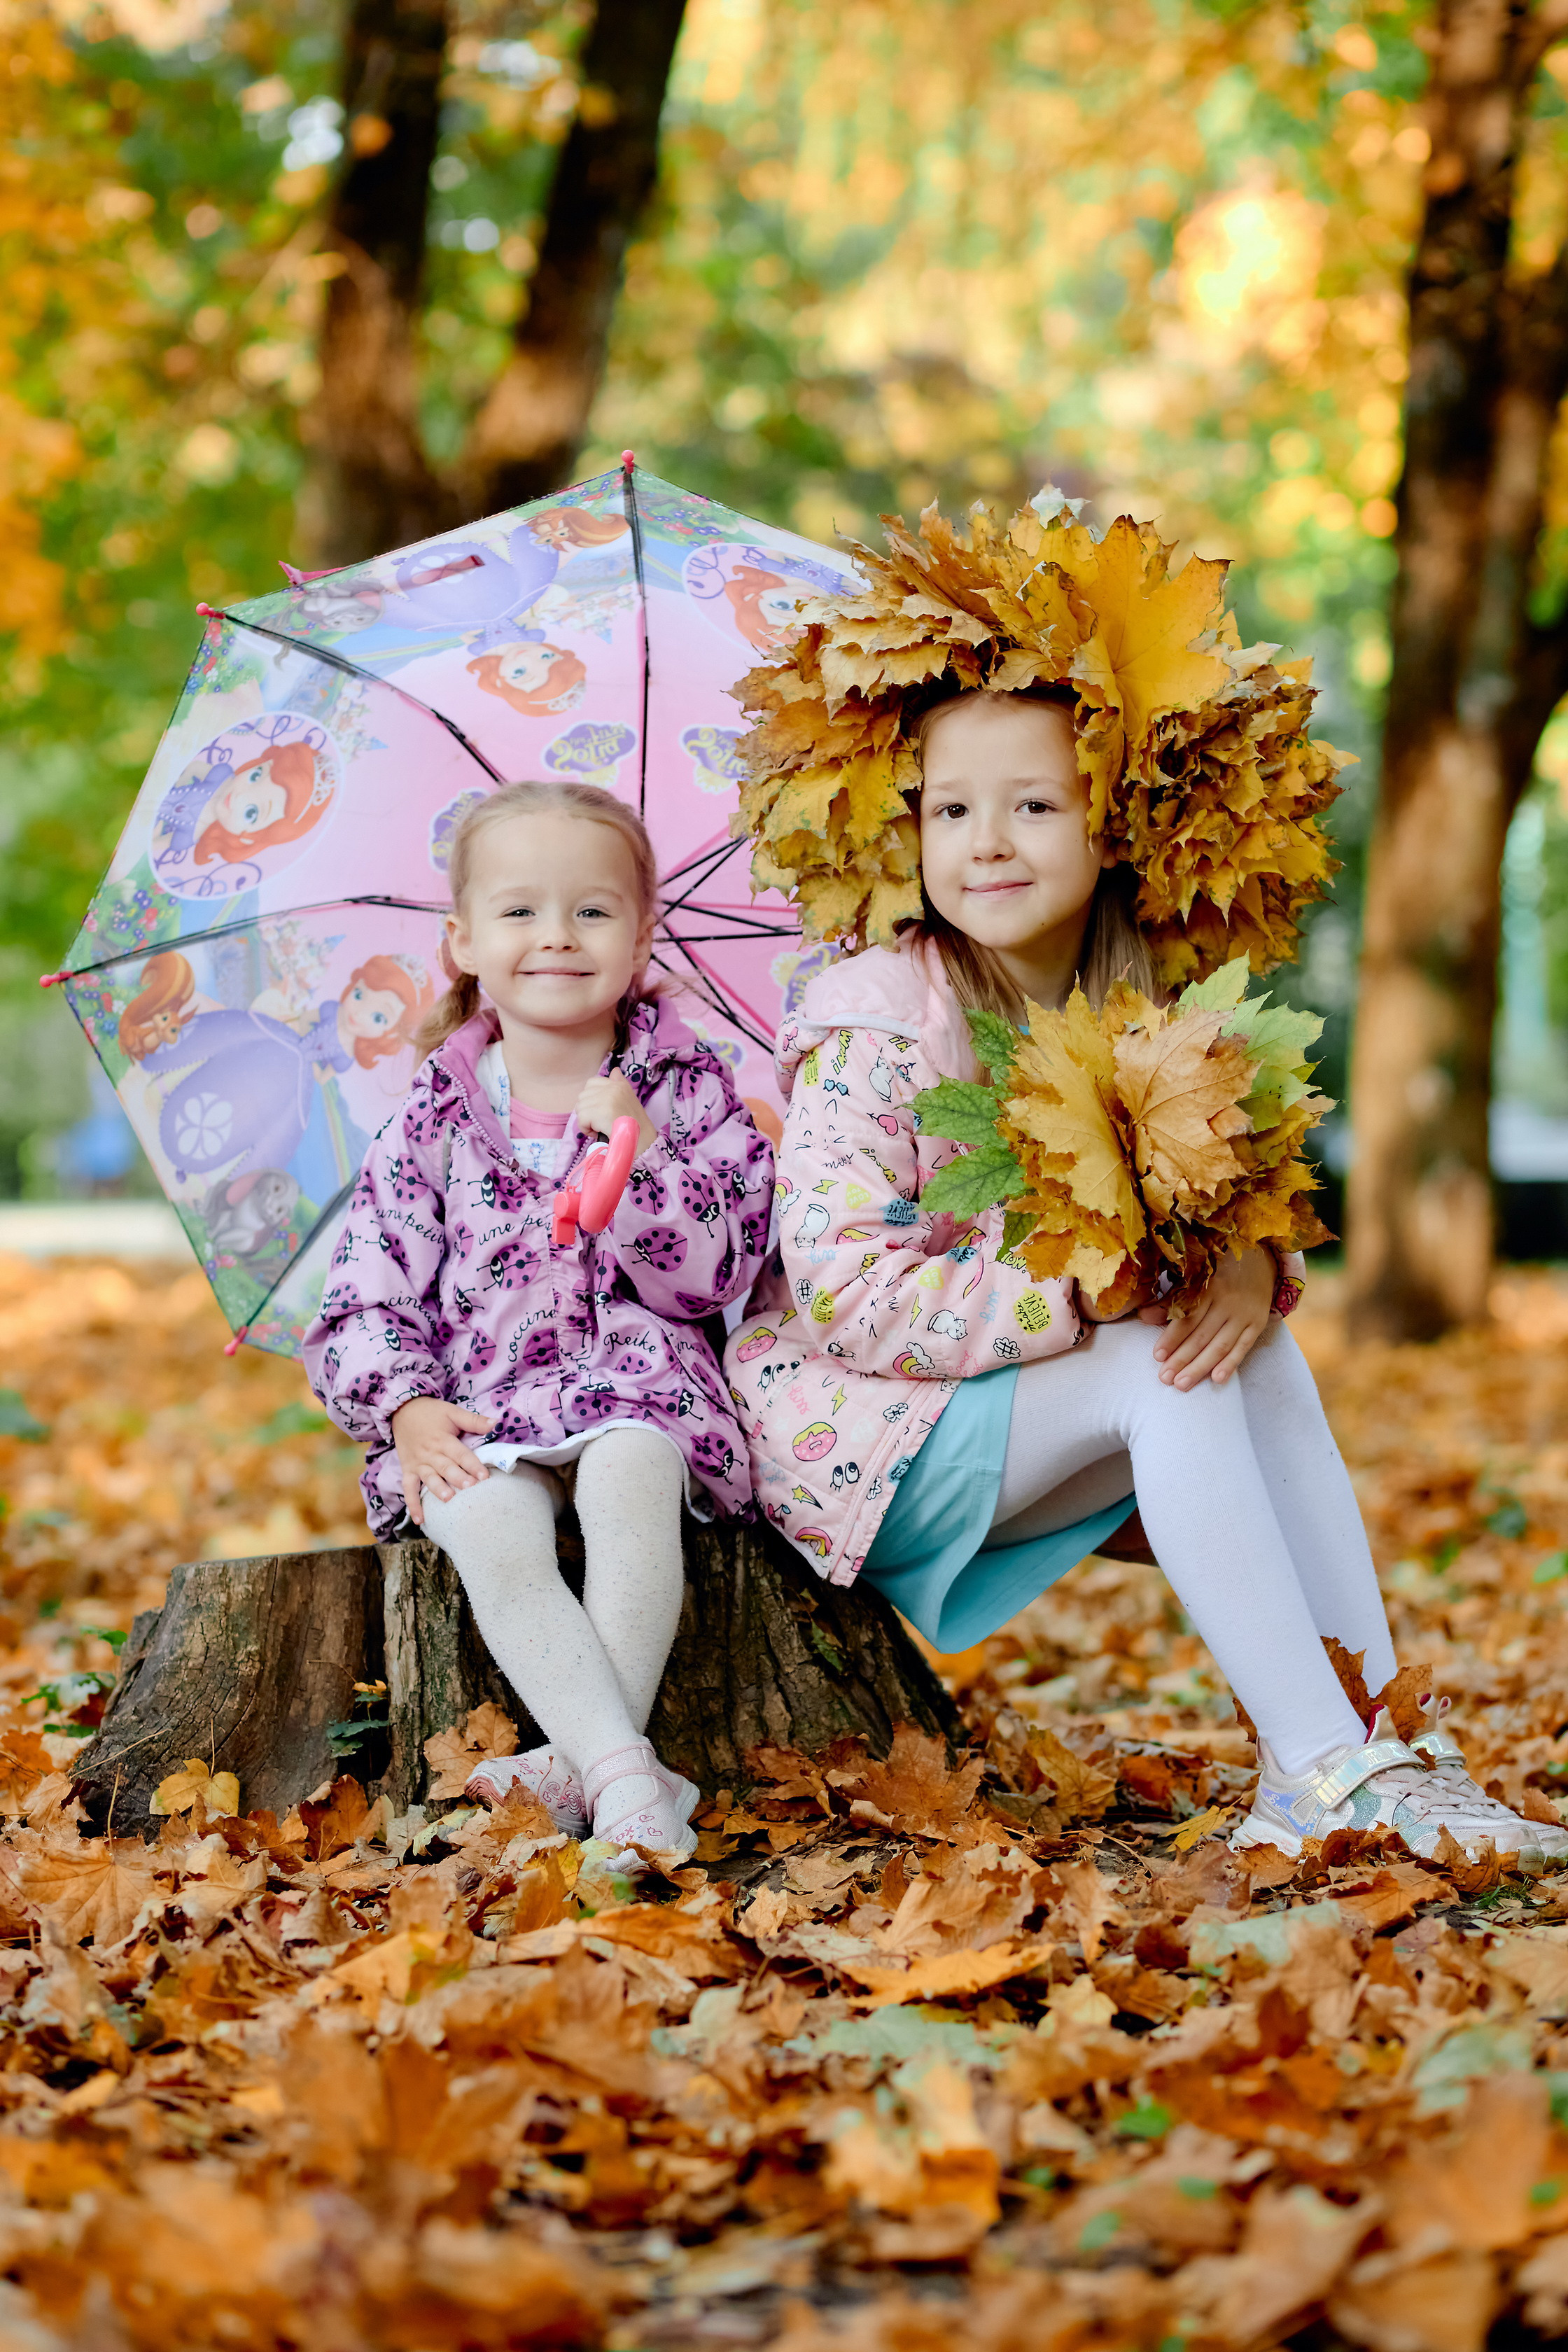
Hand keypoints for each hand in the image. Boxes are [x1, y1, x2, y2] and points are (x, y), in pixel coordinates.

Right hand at [391, 1396, 492, 1525]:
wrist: (401, 1410)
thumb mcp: (452, 1412)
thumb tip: (497, 1424)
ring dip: (438, 1489)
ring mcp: (418, 1464)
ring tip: (448, 1499)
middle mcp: (430, 1453)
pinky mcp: (408, 1470)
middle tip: (470, 1488)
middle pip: (445, 1467)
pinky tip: (420, 1520)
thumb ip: (474, 1420)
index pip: (460, 1454)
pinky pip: (408, 1489)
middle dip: (458, 1478)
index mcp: (443, 1439)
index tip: (484, 1476)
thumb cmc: (431, 1412)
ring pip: (429, 1478)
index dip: (472, 1464)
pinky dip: (413, 1505)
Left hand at [576, 1070, 656, 1159]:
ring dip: (587, 1121)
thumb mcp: (629, 1099)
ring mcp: (607, 1099)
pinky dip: (586, 1129)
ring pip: (580, 1108)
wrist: (643, 1142)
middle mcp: (612, 1088)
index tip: (601, 1111)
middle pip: (582, 1096)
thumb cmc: (634, 1125)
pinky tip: (598, 1132)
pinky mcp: (600, 1112)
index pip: (591, 1083)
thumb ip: (620, 1084)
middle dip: (588, 1111)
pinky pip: (581, 1119)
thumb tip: (615, 1070)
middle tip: (601, 1121)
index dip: (591, 1099)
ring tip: (600, 1127)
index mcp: (618, 1084)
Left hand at [1141, 1245, 1273, 1389]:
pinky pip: (1243, 1347)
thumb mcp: (1195, 1277)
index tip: (1157, 1356)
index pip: (1187, 1318)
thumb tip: (1144, 1318)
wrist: (1260, 1258)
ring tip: (1182, 1384)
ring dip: (1201, 1367)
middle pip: (1201, 1336)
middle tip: (1165, 1378)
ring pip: (1220, 1345)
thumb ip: (1170, 1299)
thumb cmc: (1218, 1270)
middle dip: (1182, 1359)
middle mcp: (1227, 1301)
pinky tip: (1217, 1379)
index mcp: (1207, 1287)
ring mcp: (1244, 1314)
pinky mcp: (1258, 1323)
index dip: (1171, 1338)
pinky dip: (1231, 1364)